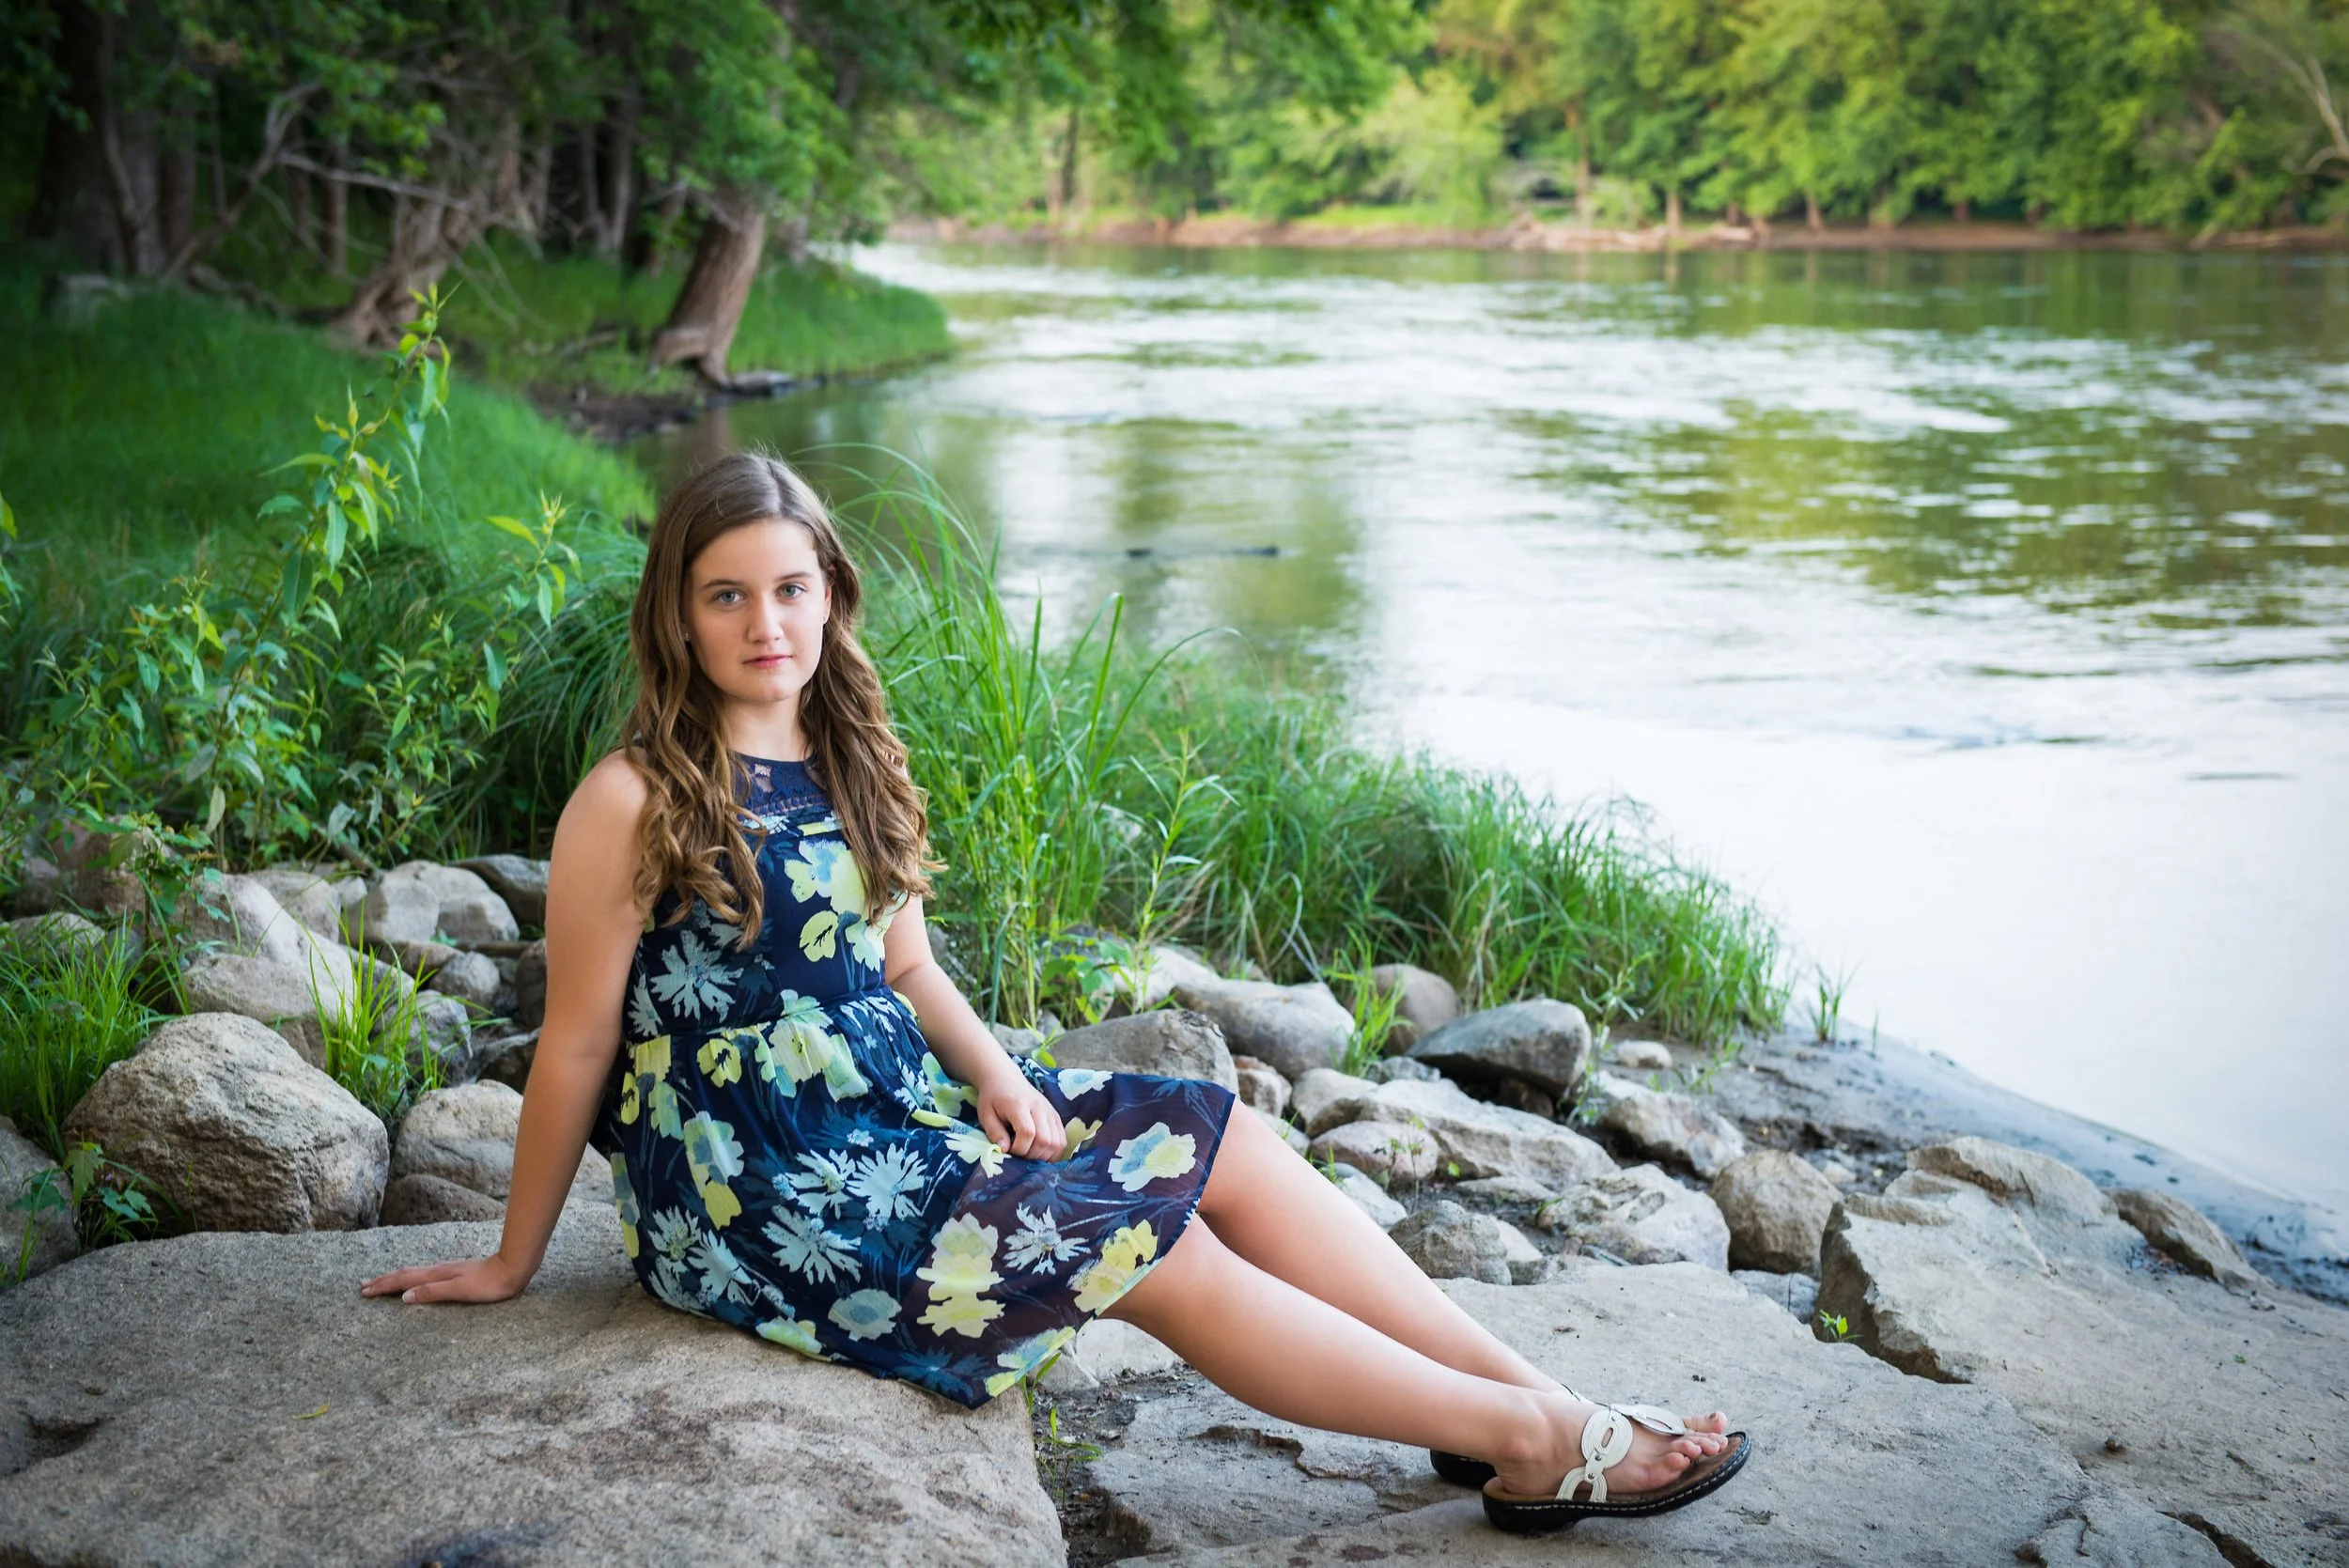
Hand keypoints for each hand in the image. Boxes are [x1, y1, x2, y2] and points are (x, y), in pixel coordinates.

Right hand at [360, 1251, 532, 1304]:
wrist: (513, 1268)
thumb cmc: (489, 1284)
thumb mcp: (459, 1290)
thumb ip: (432, 1292)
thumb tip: (404, 1296)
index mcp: (436, 1275)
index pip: (403, 1281)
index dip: (383, 1286)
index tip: (364, 1292)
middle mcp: (438, 1270)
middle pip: (404, 1274)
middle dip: (383, 1280)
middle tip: (363, 1286)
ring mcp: (446, 1269)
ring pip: (413, 1272)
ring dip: (394, 1277)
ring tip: (381, 1280)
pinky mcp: (454, 1272)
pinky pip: (423, 1274)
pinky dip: (410, 1277)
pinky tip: (413, 1279)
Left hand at [975, 1073, 1065, 1160]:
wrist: (1006, 1078)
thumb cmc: (993, 1098)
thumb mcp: (986, 1115)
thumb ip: (995, 1133)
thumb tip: (1005, 1150)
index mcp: (1019, 1105)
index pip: (1027, 1133)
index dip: (1019, 1148)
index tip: (1009, 1149)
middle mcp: (1039, 1107)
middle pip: (1045, 1140)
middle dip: (1032, 1155)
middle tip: (1019, 1153)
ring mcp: (1050, 1111)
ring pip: (1057, 1142)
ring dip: (1044, 1155)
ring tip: (1029, 1153)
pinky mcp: (1056, 1115)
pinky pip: (1063, 1139)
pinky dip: (1054, 1150)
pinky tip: (1041, 1151)